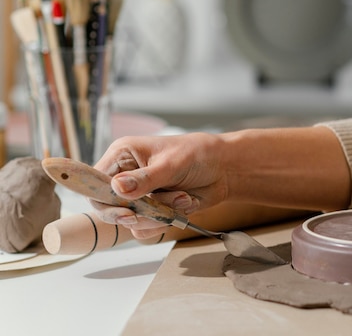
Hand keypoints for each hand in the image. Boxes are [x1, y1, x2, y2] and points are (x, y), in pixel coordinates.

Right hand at [91, 133, 225, 237]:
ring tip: (183, 197)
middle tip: (155, 210)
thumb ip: (144, 179)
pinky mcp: (152, 210)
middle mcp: (125, 176)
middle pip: (108, 208)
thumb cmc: (197, 154)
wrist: (224, 169)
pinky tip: (185, 204)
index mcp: (123, 156)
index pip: (96, 183)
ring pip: (131, 221)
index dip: (104, 200)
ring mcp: (138, 196)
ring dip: (160, 214)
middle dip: (136, 212)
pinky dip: (167, 220)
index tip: (126, 210)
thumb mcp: (171, 164)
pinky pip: (147, 228)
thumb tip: (117, 188)